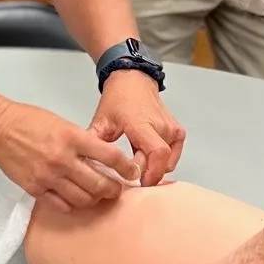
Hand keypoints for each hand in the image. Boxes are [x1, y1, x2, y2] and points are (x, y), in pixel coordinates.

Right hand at [0, 99, 137, 210]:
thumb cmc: (30, 122)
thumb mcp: (63, 124)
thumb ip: (83, 142)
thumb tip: (103, 161)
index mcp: (72, 138)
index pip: (110, 157)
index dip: (126, 168)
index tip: (131, 173)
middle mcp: (62, 159)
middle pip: (99, 183)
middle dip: (113, 189)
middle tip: (116, 189)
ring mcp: (48, 176)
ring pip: (83, 198)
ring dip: (94, 199)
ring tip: (96, 195)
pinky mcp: (35, 189)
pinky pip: (61, 205)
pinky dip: (72, 204)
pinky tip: (75, 199)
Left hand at [91, 70, 184, 184]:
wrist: (133, 81)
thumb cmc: (118, 99)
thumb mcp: (101, 121)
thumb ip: (94, 143)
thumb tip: (86, 165)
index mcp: (141, 124)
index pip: (156, 154)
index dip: (148, 174)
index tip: (134, 182)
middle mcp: (161, 126)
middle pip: (161, 163)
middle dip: (146, 176)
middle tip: (131, 179)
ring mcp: (171, 129)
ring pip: (167, 162)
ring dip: (153, 169)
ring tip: (137, 166)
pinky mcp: (178, 132)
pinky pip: (173, 157)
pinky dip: (163, 164)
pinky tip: (149, 160)